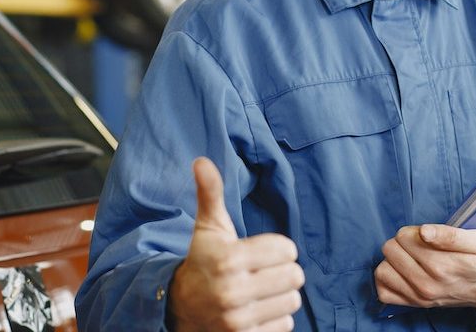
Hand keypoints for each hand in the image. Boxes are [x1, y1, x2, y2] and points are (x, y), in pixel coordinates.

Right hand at [168, 158, 304, 331]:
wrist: (180, 308)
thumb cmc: (203, 261)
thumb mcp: (208, 228)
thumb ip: (210, 193)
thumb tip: (201, 161)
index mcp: (228, 259)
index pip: (287, 249)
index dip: (279, 248)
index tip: (261, 252)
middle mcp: (232, 291)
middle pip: (295, 276)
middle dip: (283, 271)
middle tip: (264, 272)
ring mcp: (238, 319)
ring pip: (293, 301)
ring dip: (281, 295)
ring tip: (261, 291)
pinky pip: (286, 324)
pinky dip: (277, 317)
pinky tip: (258, 310)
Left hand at [374, 224, 475, 311]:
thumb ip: (451, 235)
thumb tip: (424, 231)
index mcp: (443, 266)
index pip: (405, 237)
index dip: (415, 230)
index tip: (428, 235)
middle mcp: (428, 284)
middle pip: (391, 249)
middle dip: (403, 242)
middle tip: (421, 245)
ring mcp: (419, 296)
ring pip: (383, 269)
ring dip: (393, 260)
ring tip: (411, 258)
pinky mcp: (414, 304)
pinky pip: (383, 291)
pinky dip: (389, 279)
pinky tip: (402, 272)